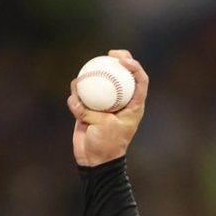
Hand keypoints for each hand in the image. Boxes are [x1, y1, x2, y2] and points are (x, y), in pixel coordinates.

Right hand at [67, 50, 148, 166]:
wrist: (95, 160)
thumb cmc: (107, 145)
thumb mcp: (104, 127)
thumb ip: (92, 111)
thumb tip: (76, 99)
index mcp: (134, 105)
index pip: (140, 81)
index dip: (135, 66)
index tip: (122, 60)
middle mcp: (120, 101)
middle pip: (122, 74)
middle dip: (119, 59)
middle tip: (108, 54)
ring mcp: (104, 103)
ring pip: (99, 81)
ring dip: (90, 79)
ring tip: (82, 83)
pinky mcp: (89, 107)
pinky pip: (81, 95)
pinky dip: (76, 97)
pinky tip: (74, 102)